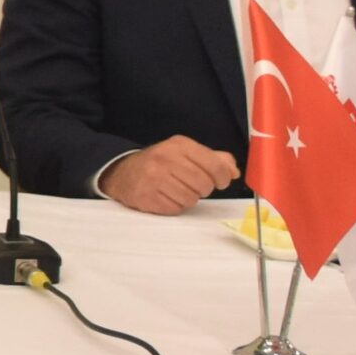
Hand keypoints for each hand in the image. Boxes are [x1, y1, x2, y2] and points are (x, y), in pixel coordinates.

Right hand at [99, 137, 238, 214]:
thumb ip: (213, 159)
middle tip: (195, 186)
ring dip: (189, 199)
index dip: (223, 177)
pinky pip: (175, 209)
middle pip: (204, 185)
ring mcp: (154, 178)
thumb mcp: (185, 153)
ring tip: (178, 190)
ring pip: (191, 199)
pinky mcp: (147, 196)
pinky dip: (175, 206)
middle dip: (203, 189)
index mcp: (179, 145)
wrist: (122, 173)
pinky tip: (166, 197)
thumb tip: (233, 171)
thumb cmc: (160, 163)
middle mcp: (165, 159)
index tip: (222, 181)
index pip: (215, 164)